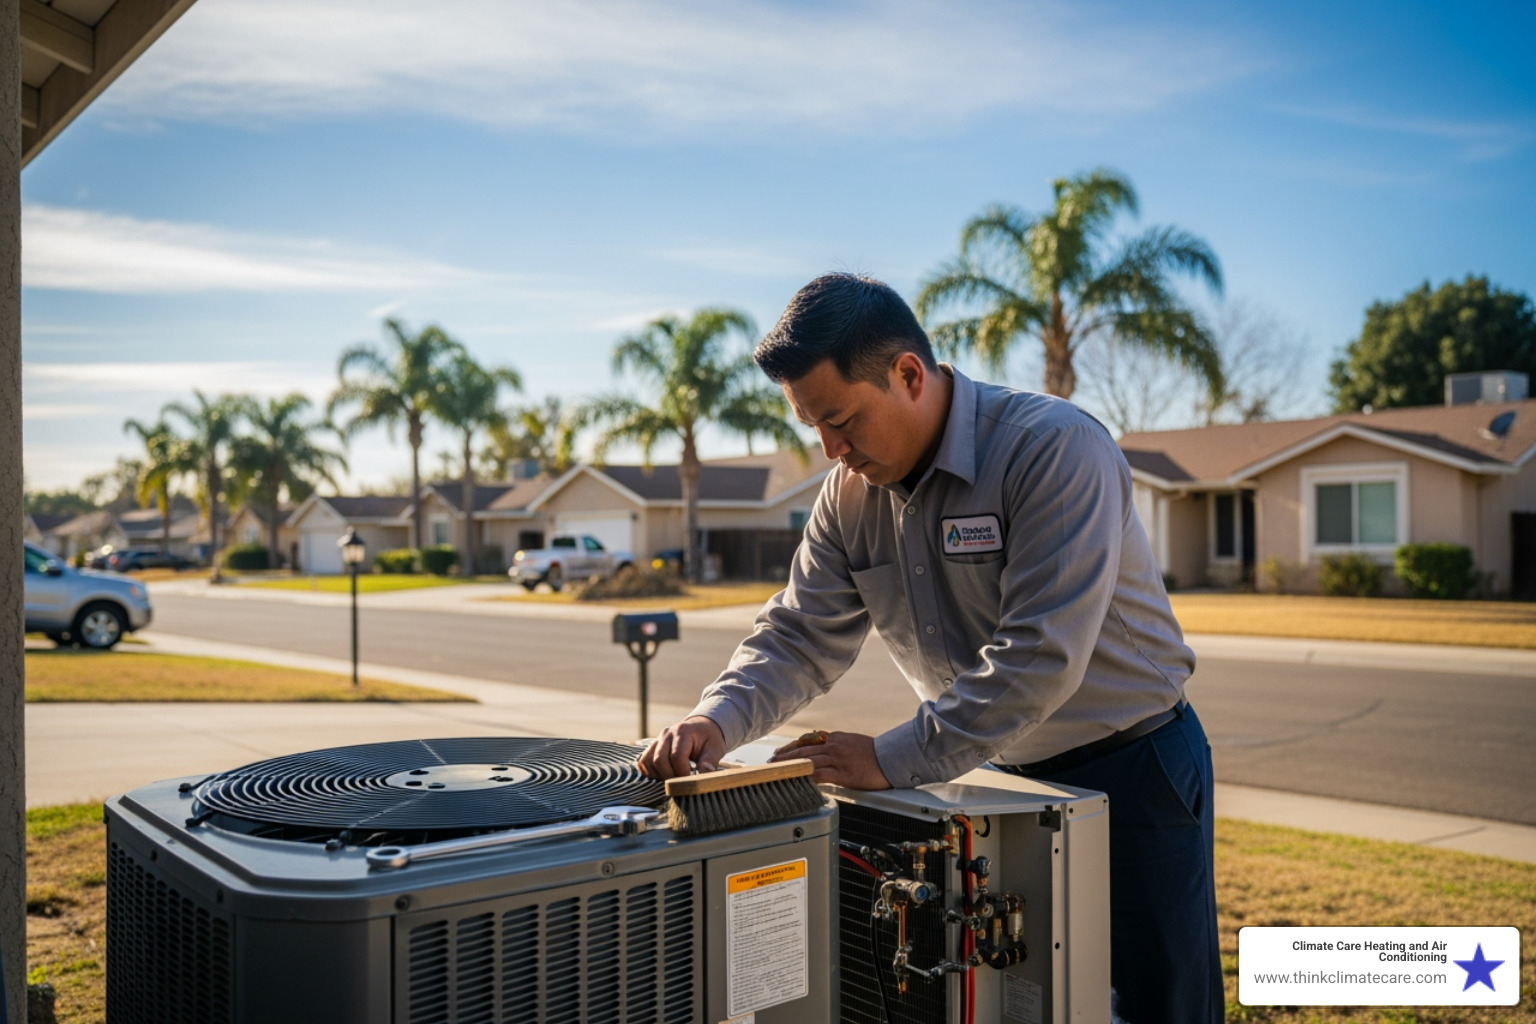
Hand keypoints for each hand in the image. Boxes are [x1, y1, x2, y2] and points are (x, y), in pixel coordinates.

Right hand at [637, 716, 725, 778]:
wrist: (701, 728)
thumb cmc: (709, 740)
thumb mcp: (715, 748)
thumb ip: (710, 761)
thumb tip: (704, 772)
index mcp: (683, 732)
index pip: (676, 756)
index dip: (682, 773)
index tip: (690, 782)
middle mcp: (666, 734)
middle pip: (659, 760)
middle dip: (670, 776)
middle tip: (682, 783)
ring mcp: (657, 740)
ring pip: (648, 761)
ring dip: (659, 775)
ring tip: (674, 778)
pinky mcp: (652, 747)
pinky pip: (644, 761)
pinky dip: (651, 772)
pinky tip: (664, 775)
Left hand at [770, 730, 890, 789]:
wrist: (891, 758)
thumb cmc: (875, 752)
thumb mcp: (854, 741)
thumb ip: (838, 742)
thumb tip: (825, 742)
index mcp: (836, 738)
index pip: (809, 742)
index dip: (793, 748)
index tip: (782, 753)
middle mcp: (834, 746)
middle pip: (803, 750)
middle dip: (785, 756)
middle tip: (771, 761)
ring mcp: (837, 759)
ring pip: (807, 761)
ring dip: (790, 766)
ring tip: (777, 771)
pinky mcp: (842, 773)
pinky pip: (819, 775)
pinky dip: (806, 777)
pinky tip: (796, 780)